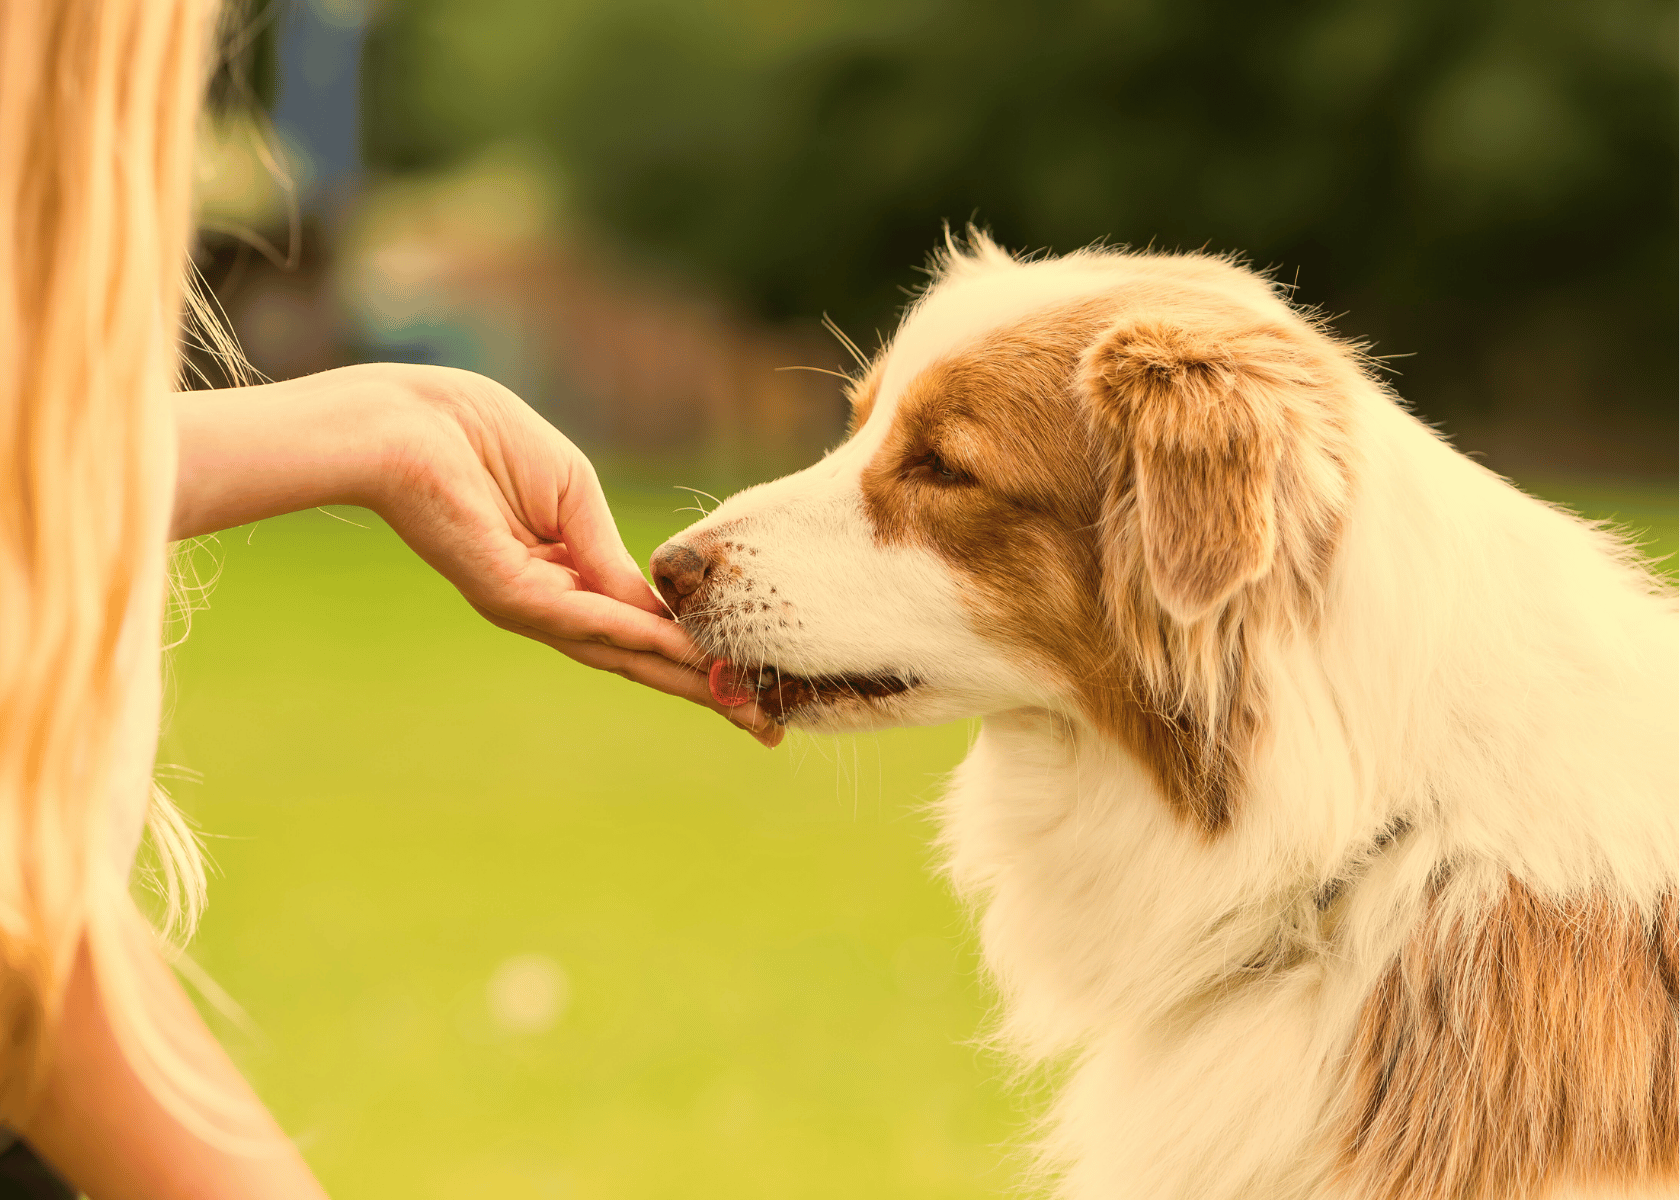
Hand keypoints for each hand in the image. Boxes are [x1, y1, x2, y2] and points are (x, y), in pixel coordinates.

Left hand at [172, 363, 780, 745]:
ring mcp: (527, 604)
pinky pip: (585, 621)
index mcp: (563, 577)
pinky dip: (638, 637)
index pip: (639, 628)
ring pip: (619, 653)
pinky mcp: (508, 594)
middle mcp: (547, 604)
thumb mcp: (573, 495)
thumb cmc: (480, 438)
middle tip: (765, 731)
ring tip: (743, 704)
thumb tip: (658, 609)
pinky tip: (684, 652)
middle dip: (703, 691)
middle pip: (637, 660)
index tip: (752, 683)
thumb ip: (611, 553)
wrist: (406, 422)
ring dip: (685, 679)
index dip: (696, 655)